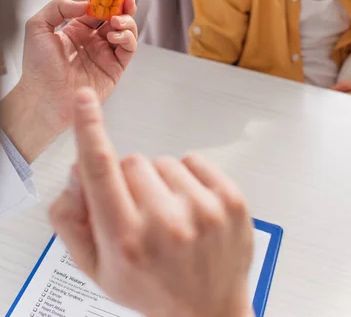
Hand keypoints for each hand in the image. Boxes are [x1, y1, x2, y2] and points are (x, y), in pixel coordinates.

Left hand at [2, 0, 137, 161]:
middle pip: (116, 15)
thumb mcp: (38, 26)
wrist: (43, 98)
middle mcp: (94, 39)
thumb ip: (59, 7)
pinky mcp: (115, 68)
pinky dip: (127, 37)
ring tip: (116, 19)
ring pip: (126, 30)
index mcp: (78, 28)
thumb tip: (85, 3)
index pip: (98, 6)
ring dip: (126, 20)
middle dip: (123, 4)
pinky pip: (129, 48)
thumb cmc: (37, 67)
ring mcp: (106, 53)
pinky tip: (113, 35)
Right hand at [50, 88, 253, 316]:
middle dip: (129, 180)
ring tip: (169, 217)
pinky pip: (194, 160)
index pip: (100, 169)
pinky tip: (190, 207)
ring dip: (161, 182)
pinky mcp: (230, 200)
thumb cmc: (152, 289)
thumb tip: (77, 172)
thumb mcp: (97, 268)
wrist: (209, 312)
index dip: (89, 129)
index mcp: (126, 239)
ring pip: (163, 161)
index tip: (85, 101)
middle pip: (132, 161)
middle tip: (140, 213)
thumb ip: (73, 220)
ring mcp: (203, 210)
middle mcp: (165, 223)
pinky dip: (188, 178)